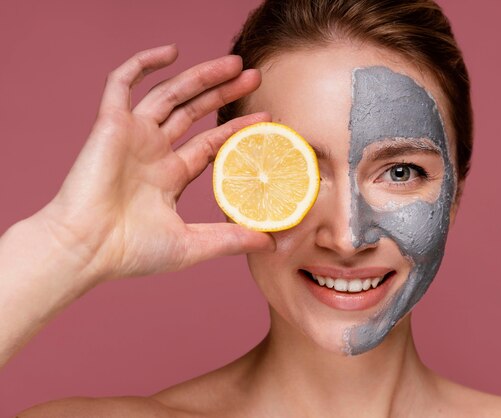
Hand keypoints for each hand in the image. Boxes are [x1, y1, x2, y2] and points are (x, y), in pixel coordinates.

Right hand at [37, 44, 273, 281]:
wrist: (85, 249)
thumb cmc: (131, 252)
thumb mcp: (192, 244)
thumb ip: (231, 239)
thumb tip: (272, 243)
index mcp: (170, 177)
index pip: (210, 143)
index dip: (235, 129)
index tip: (265, 117)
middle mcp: (153, 152)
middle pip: (195, 112)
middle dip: (224, 93)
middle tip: (255, 77)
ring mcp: (132, 136)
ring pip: (171, 94)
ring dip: (201, 76)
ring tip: (235, 63)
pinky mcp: (110, 124)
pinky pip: (122, 83)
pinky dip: (143, 64)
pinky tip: (172, 52)